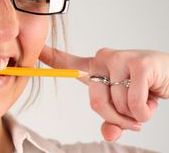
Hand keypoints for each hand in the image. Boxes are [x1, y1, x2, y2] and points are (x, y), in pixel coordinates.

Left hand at [39, 46, 168, 140]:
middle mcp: (102, 59)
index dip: (49, 57)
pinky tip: (153, 98)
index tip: (34, 51)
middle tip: (133, 117)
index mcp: (94, 67)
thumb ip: (112, 121)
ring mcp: (119, 59)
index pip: (66, 62)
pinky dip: (144, 111)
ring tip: (144, 100)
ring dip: (134, 115)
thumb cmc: (144, 89)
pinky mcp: (138, 64)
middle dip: (117, 119)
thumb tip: (107, 134)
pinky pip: (133, 103)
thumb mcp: (124, 108)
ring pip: (117, 105)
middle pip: (95, 104)